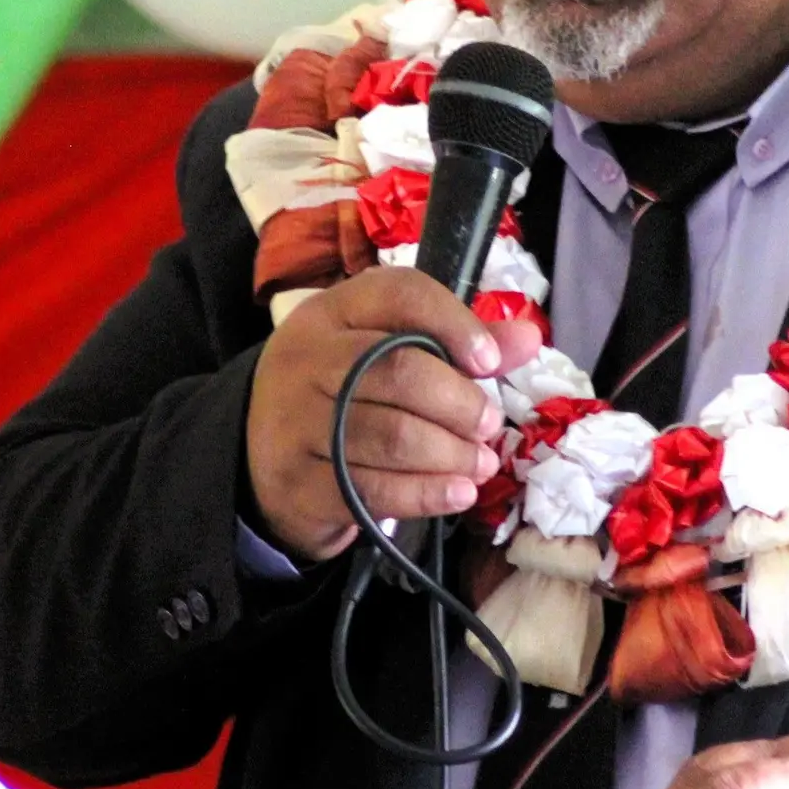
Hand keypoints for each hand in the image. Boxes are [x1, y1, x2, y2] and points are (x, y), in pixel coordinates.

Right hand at [244, 267, 541, 560]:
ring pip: (390, 435)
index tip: (490, 362)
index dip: (454, 323)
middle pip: (400, 371)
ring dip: (450, 454)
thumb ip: (456, 341)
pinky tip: (457, 493)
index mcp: (334, 311)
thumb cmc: (341, 390)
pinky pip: (371, 490)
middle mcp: (307, 357)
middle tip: (489, 426)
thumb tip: (527, 339)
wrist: (262, 455)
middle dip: (460, 403)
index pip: (400, 294)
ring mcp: (294, 420)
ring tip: (481, 464)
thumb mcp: (384, 349)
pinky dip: (425, 494)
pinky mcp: (295, 480)